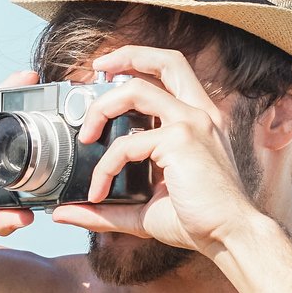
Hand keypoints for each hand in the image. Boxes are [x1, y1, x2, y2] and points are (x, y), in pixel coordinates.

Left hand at [47, 46, 268, 252]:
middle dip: (126, 56)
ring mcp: (192, 122)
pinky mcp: (180, 140)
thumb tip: (64, 214)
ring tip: (85, 138)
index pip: (172, 73)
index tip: (107, 75)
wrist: (228, 236)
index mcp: (197, 120)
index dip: (140, 64)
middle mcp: (199, 114)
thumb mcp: (144, 210)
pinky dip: (105, 167)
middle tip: (95, 71)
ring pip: (135, 90)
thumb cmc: (195, 220)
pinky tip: (99, 191)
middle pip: (165, 60)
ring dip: (101, 109)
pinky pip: (126, 144)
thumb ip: (105, 209)